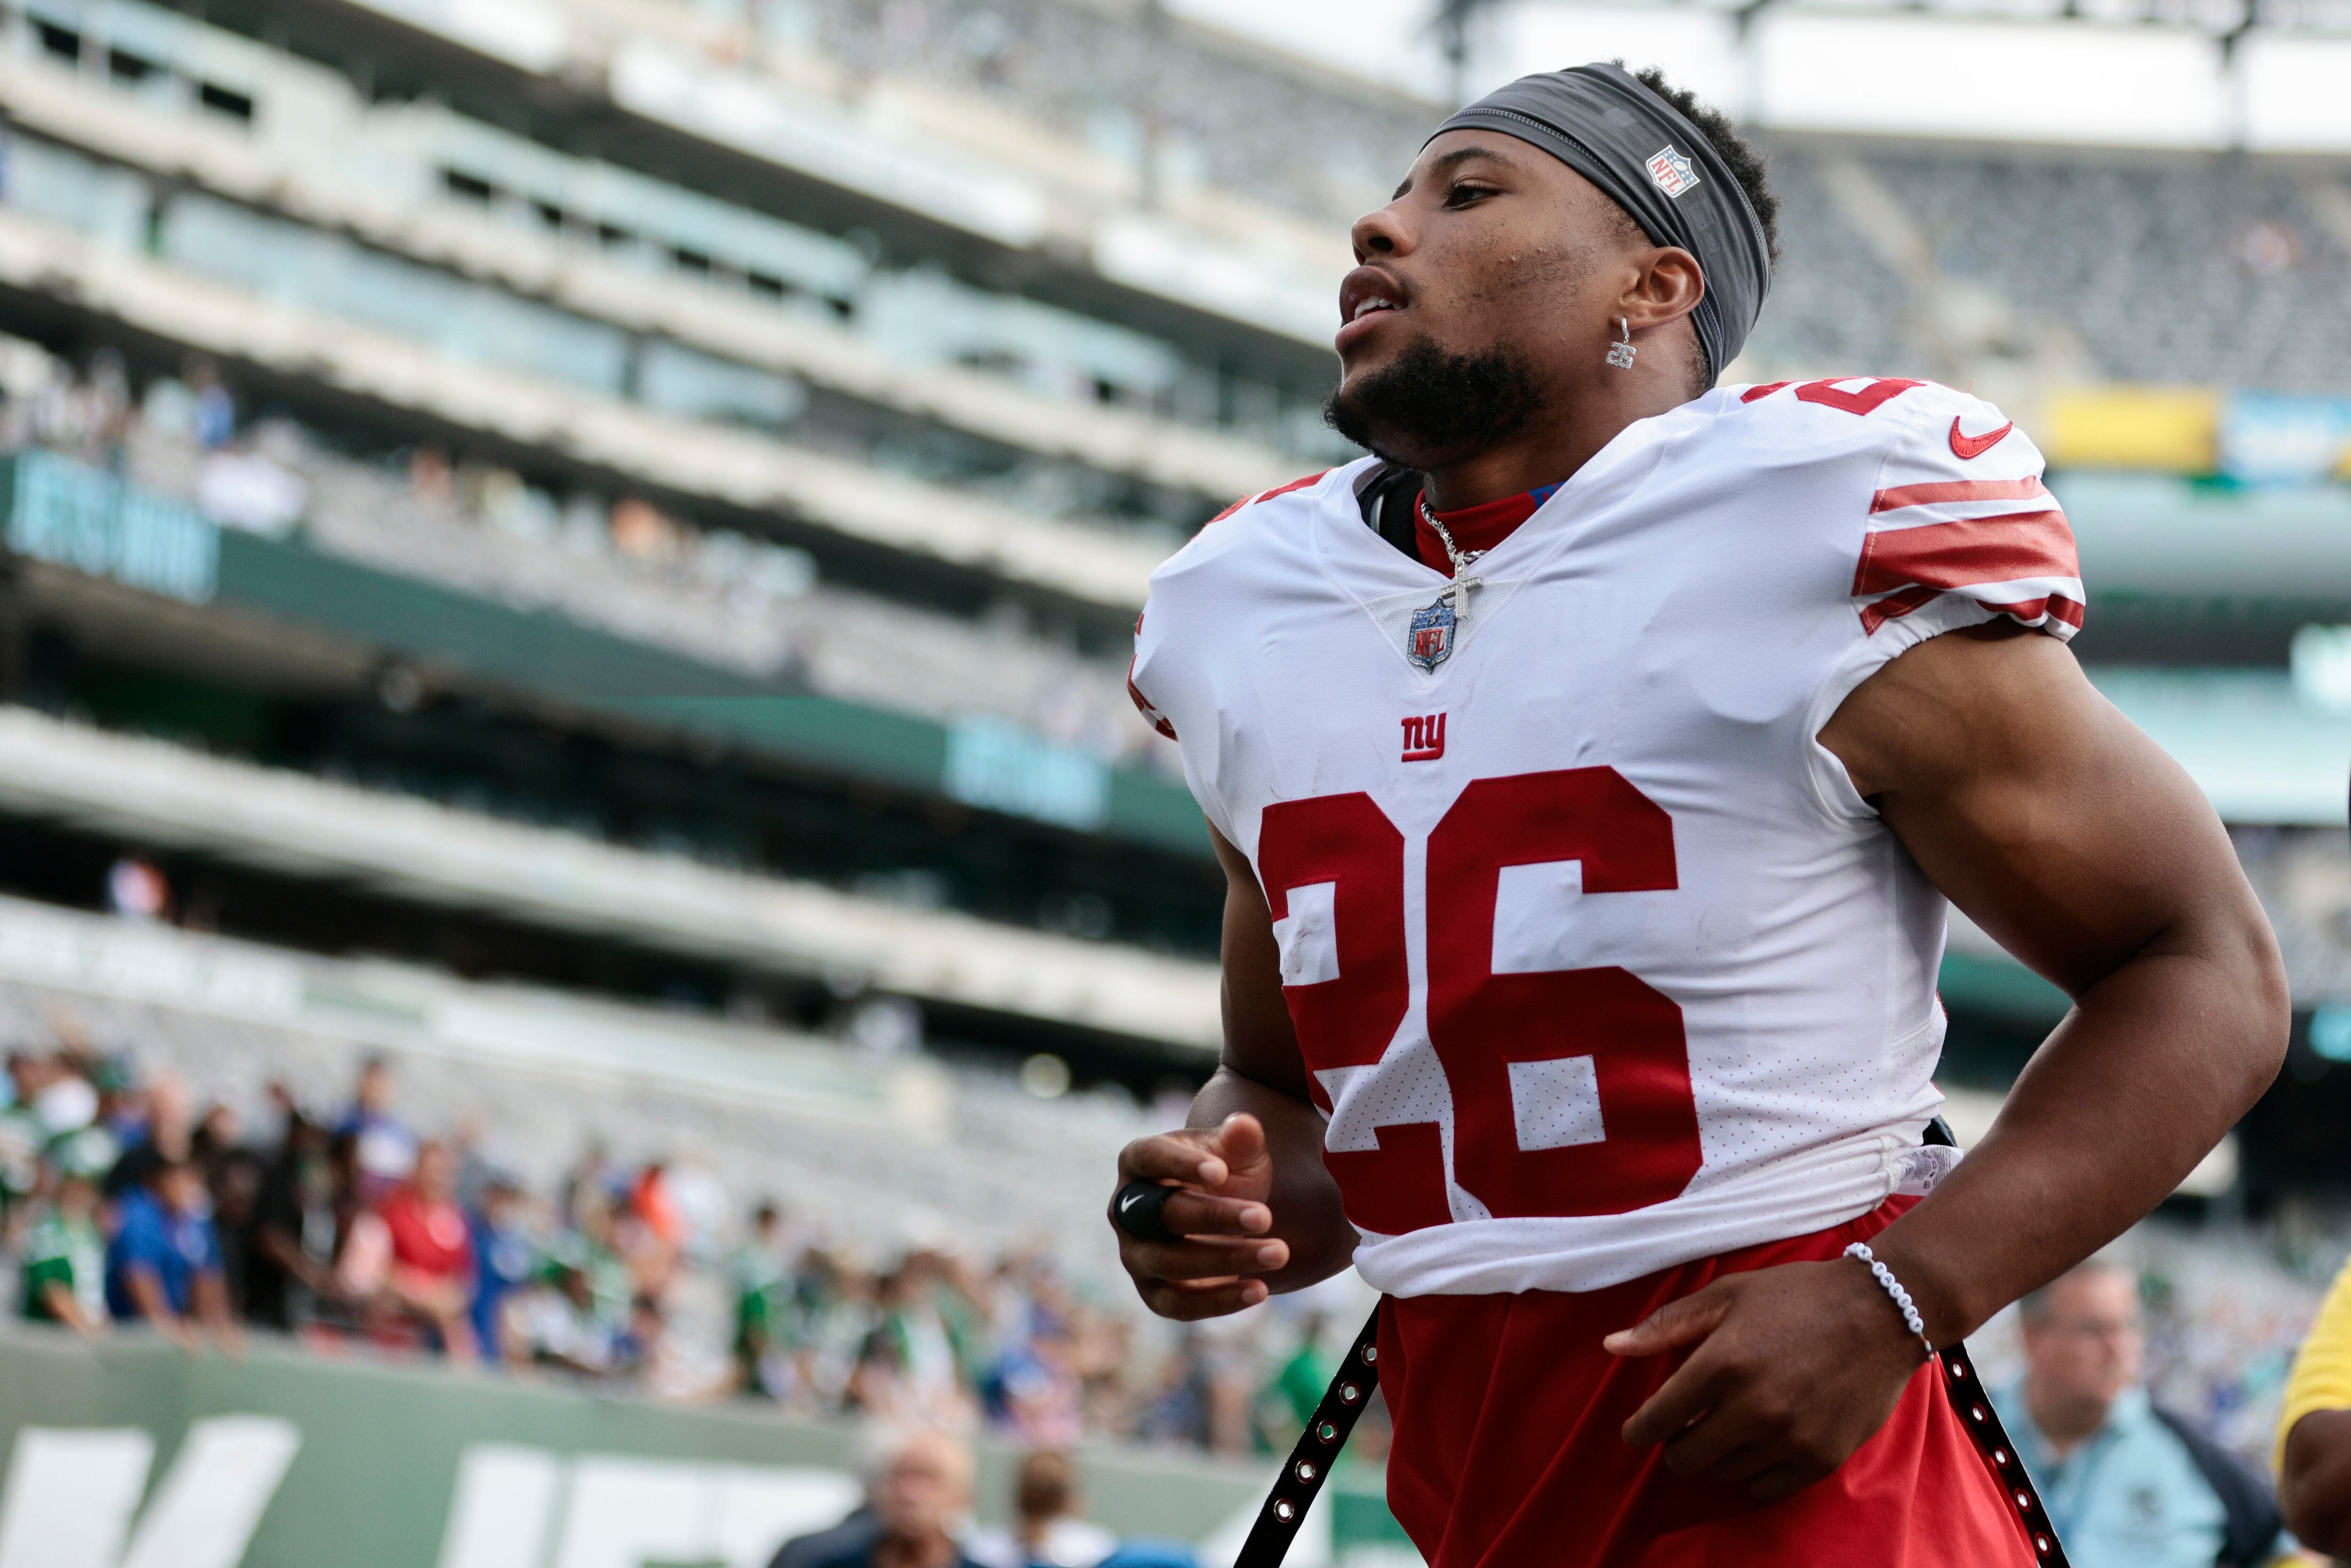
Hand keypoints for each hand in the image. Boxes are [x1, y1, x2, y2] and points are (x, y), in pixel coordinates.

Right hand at [1110, 1114, 1289, 1320]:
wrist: (1224, 1217)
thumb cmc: (1225, 1174)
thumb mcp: (1237, 1152)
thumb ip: (1240, 1138)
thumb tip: (1244, 1124)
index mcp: (1138, 1161)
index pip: (1149, 1157)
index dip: (1181, 1164)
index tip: (1221, 1171)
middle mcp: (1127, 1210)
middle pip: (1164, 1214)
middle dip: (1215, 1217)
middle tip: (1265, 1217)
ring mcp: (1137, 1254)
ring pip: (1172, 1262)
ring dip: (1226, 1259)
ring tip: (1278, 1252)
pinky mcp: (1154, 1293)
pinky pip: (1179, 1304)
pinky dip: (1219, 1301)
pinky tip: (1259, 1290)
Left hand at [1606, 1258, 1926, 1504]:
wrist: (1882, 1311)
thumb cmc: (1798, 1296)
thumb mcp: (1728, 1294)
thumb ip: (1667, 1326)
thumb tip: (1612, 1347)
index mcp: (1722, 1363)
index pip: (1657, 1420)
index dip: (1639, 1429)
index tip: (1638, 1429)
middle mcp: (1753, 1408)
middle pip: (1686, 1458)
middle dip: (1676, 1445)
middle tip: (1686, 1426)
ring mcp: (1789, 1438)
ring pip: (1724, 1473)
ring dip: (1717, 1454)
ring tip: (1729, 1424)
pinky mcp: (1821, 1457)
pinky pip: (1766, 1488)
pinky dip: (1753, 1473)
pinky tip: (1758, 1445)